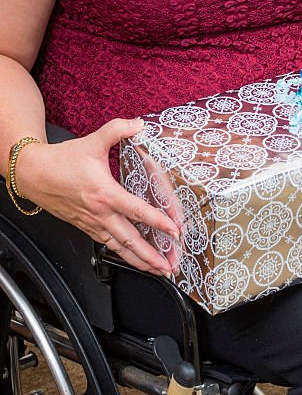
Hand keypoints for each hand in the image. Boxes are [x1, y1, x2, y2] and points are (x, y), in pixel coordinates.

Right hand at [16, 118, 179, 275]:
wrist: (32, 173)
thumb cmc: (62, 160)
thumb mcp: (92, 141)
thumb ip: (117, 130)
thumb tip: (139, 123)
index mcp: (105, 193)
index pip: (137, 211)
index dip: (158, 222)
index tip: (176, 230)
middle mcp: (100, 213)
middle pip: (130, 240)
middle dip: (153, 255)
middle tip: (171, 265)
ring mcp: (92, 223)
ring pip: (120, 248)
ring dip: (141, 261)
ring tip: (160, 271)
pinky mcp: (86, 228)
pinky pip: (109, 245)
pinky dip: (125, 255)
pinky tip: (138, 261)